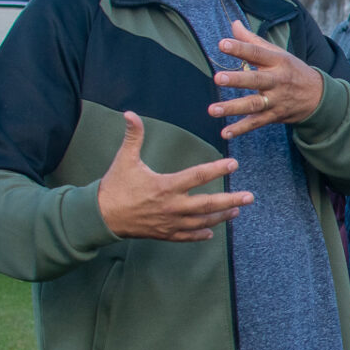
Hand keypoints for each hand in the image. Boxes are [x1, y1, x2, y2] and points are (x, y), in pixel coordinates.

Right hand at [97, 112, 250, 240]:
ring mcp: (170, 222)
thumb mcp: (124, 159)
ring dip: (221, 216)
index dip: (216, 169)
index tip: (233, 163)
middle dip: (231, 200)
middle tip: (249, 197)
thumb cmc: (114, 186)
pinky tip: (212, 231)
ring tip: (236, 211)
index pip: (197, 176)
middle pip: (208, 204)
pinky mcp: (164, 234)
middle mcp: (172, 206)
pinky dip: (200, 234)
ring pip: (202, 222)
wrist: (100, 216)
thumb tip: (129, 113)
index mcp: (165, 186)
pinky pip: (187, 236)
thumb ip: (133, 136)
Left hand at [210, 20, 324, 138]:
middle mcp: (277, 81)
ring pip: (254, 104)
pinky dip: (241, 129)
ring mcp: (276, 100)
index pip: (257, 53)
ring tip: (212, 110)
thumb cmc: (291, 70)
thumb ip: (252, 41)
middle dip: (237, 80)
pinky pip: (256, 123)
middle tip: (218, 78)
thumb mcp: (277, 53)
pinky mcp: (274, 116)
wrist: (318, 96)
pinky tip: (225, 133)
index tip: (222, 44)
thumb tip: (233, 24)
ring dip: (233, 108)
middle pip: (256, 80)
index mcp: (278, 61)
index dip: (240, 48)